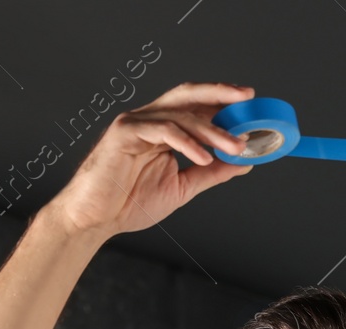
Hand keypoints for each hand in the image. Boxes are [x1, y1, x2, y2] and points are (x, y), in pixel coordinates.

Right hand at [50, 82, 257, 236]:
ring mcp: (135, 124)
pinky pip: (162, 130)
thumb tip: (243, 162)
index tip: (250, 105)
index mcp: (162, 129)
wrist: (95, 219)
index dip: (223, 103)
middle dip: (220, 94)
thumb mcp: (182, 187)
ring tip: (235, 147)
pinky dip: (187, 143)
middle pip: (187, 95)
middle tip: (247, 98)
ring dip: (212, 130)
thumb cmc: (129, 203)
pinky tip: (204, 157)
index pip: (196, 107)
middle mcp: (149, 120)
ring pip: (180, 115)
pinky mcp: (124, 133)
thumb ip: (211, 173)